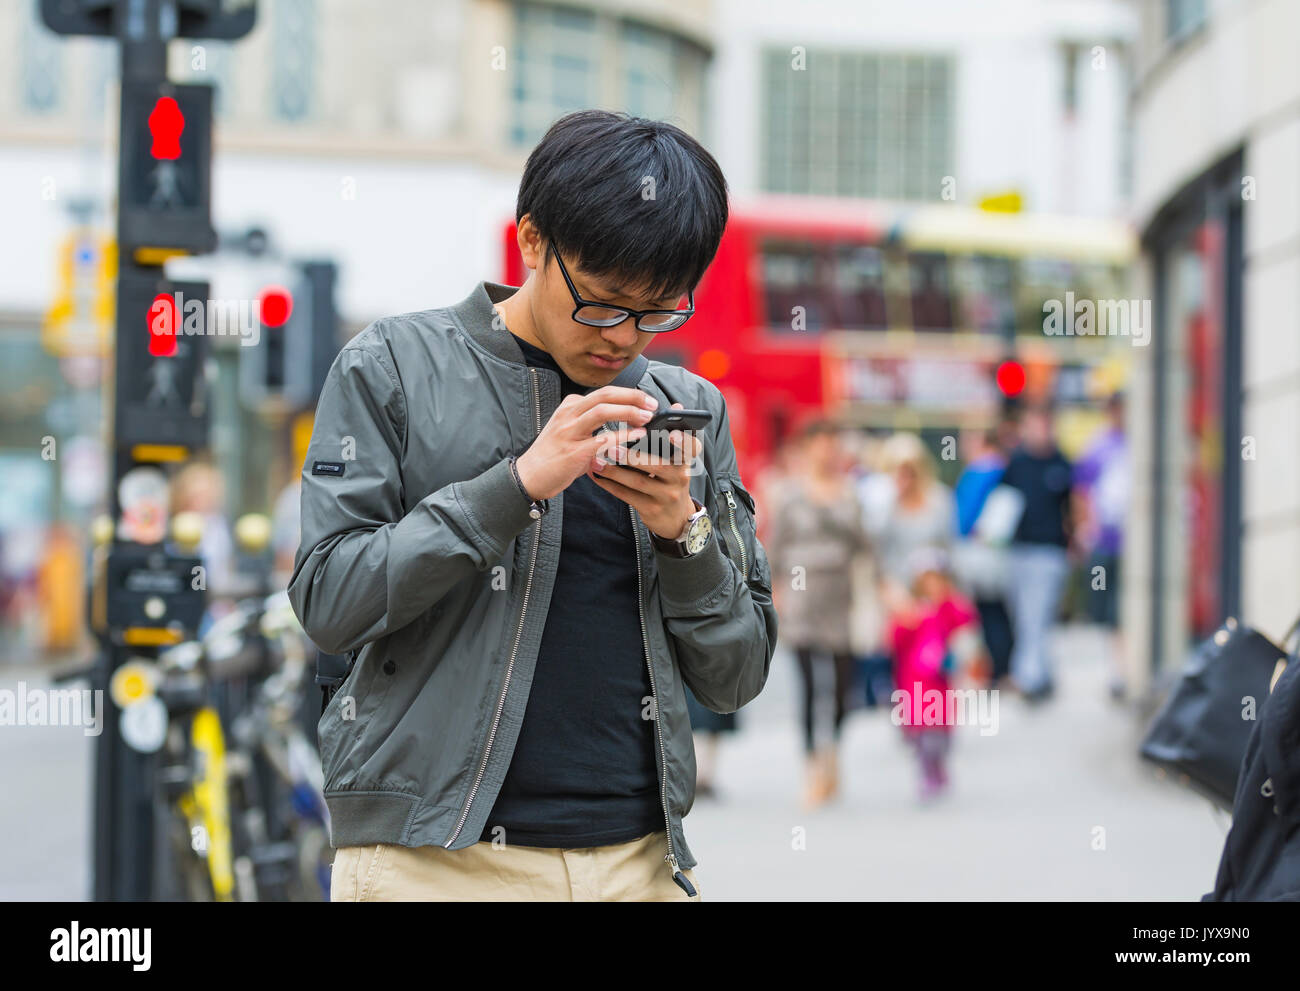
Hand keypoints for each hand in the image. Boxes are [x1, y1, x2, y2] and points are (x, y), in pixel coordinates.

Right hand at [515, 386, 656, 500]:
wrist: (529, 476)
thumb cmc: (553, 455)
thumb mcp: (570, 430)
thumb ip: (592, 423)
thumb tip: (623, 423)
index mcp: (570, 407)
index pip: (604, 393)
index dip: (628, 394)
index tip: (646, 401)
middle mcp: (569, 415)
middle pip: (604, 396)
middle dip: (632, 397)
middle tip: (652, 404)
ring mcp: (569, 432)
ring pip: (602, 411)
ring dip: (628, 412)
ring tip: (646, 418)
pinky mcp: (572, 452)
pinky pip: (600, 440)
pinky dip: (621, 436)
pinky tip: (636, 436)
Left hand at [585, 402, 704, 539]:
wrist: (675, 518)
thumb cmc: (670, 479)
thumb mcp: (677, 460)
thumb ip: (673, 435)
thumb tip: (677, 406)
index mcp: (686, 460)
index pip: (691, 448)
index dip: (683, 441)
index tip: (672, 433)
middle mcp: (680, 477)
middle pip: (658, 465)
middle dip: (633, 456)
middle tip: (612, 447)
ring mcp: (666, 495)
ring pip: (638, 481)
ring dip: (614, 471)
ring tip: (596, 460)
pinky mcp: (652, 509)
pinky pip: (627, 495)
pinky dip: (610, 485)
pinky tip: (596, 475)